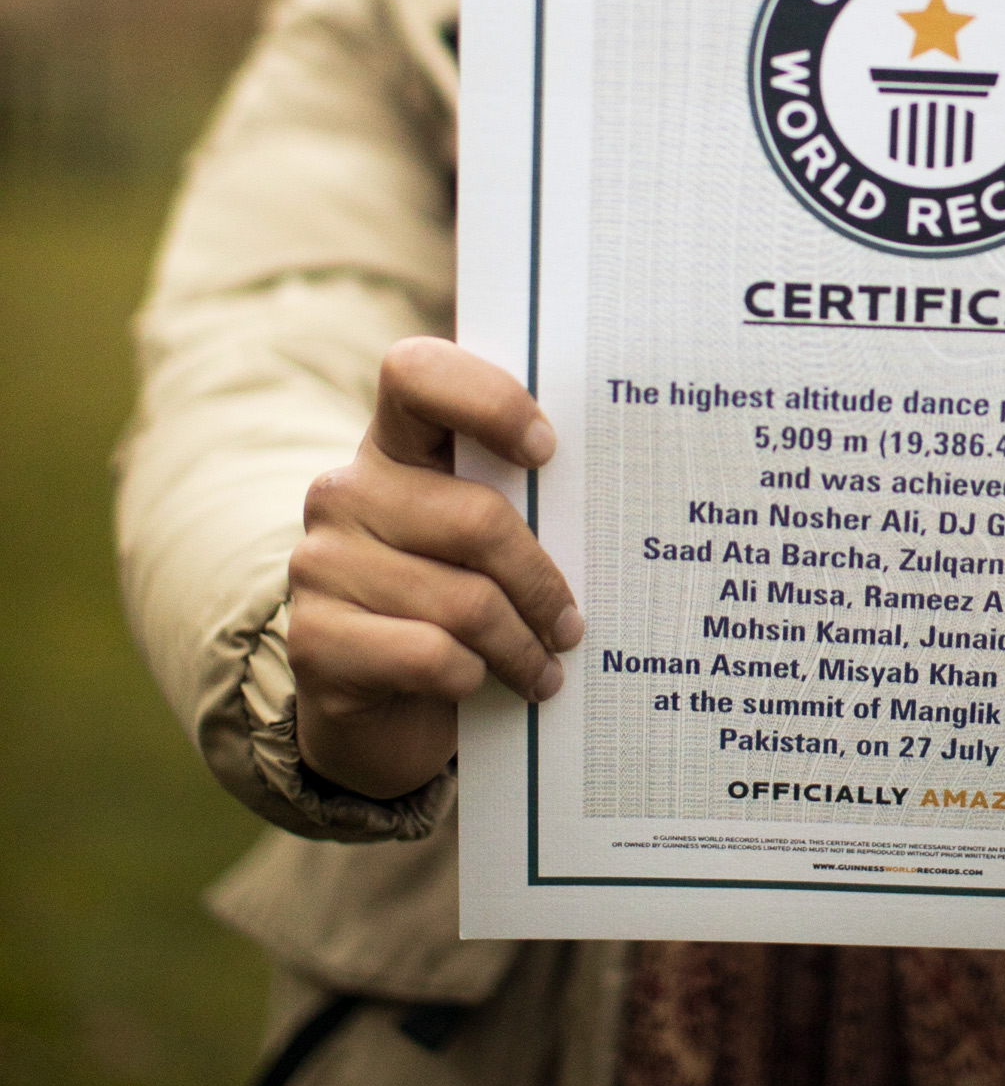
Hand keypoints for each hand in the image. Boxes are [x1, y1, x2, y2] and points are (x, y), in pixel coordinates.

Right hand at [289, 338, 578, 799]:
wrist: (378, 712)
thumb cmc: (454, 608)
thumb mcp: (484, 547)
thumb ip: (519, 506)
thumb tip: (611, 496)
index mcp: (393, 446)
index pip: (417, 372)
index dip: (488, 400)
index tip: (546, 450)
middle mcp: (345, 491)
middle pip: (478, 518)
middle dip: (541, 583)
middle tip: (573, 626)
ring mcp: (320, 563)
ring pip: (464, 601)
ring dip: (521, 646)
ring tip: (544, 669)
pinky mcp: (313, 640)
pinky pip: (429, 654)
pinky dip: (472, 676)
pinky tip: (479, 684)